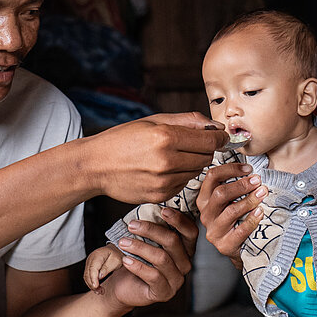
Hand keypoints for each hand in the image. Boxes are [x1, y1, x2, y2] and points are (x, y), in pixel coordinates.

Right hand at [83, 245, 123, 291]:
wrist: (115, 251)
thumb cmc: (117, 256)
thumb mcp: (116, 261)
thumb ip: (107, 268)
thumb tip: (99, 276)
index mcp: (98, 255)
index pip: (93, 268)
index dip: (93, 278)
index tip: (96, 286)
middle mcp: (91, 258)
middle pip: (88, 273)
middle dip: (93, 284)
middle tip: (101, 291)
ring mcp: (89, 262)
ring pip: (86, 276)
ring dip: (92, 285)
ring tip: (100, 291)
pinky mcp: (89, 267)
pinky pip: (88, 276)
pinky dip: (91, 283)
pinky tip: (97, 288)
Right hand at [90, 112, 227, 203]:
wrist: (95, 165)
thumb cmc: (123, 139)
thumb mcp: (154, 121)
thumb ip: (188, 121)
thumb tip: (217, 126)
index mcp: (165, 137)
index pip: (209, 140)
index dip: (219, 138)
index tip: (220, 136)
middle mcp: (166, 161)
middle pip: (206, 157)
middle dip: (204, 149)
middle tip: (189, 144)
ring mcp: (163, 181)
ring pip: (196, 172)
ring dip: (190, 164)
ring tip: (170, 156)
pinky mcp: (160, 195)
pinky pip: (183, 184)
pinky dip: (179, 176)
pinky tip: (161, 170)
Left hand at [103, 209, 197, 307]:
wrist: (123, 285)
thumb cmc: (137, 258)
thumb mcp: (147, 240)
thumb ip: (155, 228)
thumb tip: (151, 206)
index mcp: (185, 249)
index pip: (191, 232)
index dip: (179, 220)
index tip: (163, 210)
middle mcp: (185, 264)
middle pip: (173, 242)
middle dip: (151, 230)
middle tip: (132, 225)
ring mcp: (176, 280)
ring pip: (161, 258)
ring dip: (139, 247)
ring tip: (123, 242)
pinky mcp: (164, 292)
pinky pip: (153, 276)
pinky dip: (137, 265)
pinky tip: (126, 260)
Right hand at [196, 163, 266, 268]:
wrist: (239, 248)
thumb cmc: (236, 219)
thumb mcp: (229, 201)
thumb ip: (233, 186)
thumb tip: (251, 169)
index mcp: (205, 199)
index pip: (212, 177)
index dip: (230, 169)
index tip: (248, 168)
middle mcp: (206, 214)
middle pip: (220, 193)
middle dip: (241, 185)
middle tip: (257, 181)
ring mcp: (214, 230)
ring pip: (231, 211)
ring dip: (249, 200)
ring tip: (263, 193)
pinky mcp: (224, 245)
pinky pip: (240, 230)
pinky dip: (252, 220)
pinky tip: (261, 212)